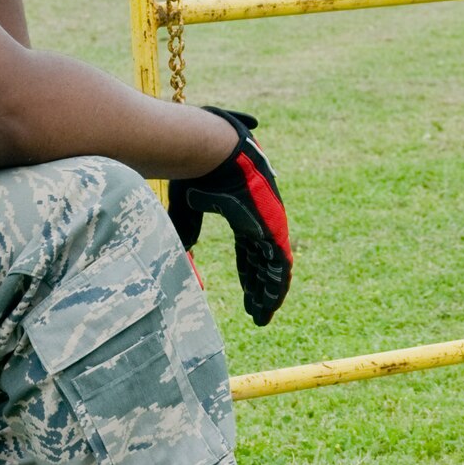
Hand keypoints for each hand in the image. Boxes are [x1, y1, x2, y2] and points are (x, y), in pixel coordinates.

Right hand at [167, 108, 291, 325]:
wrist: (207, 150)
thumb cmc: (192, 175)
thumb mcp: (184, 216)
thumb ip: (186, 240)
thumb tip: (183, 264)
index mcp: (242, 215)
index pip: (249, 252)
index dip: (248, 276)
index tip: (248, 298)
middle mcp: (260, 219)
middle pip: (262, 261)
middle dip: (259, 289)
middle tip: (257, 313)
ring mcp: (269, 220)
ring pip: (274, 264)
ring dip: (269, 291)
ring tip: (263, 314)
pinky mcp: (274, 222)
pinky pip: (280, 259)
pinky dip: (277, 281)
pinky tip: (273, 300)